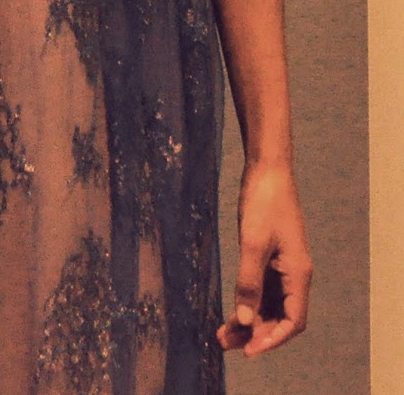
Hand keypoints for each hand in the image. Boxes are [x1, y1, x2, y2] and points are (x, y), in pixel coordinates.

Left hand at [217, 161, 311, 355]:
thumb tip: (246, 321)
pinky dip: (247, 302)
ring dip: (249, 321)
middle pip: (279, 317)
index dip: (273, 339)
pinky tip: (231, 310)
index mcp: (298, 275)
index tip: (248, 350)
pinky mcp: (270, 256)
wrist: (267, 170)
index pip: (293, 321)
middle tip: (225, 344)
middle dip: (255, 334)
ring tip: (222, 334)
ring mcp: (283, 266)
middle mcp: (295, 275)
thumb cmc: (263, 203)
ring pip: (269, 305)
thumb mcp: (252, 243)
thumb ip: (248, 283)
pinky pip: (262, 289)